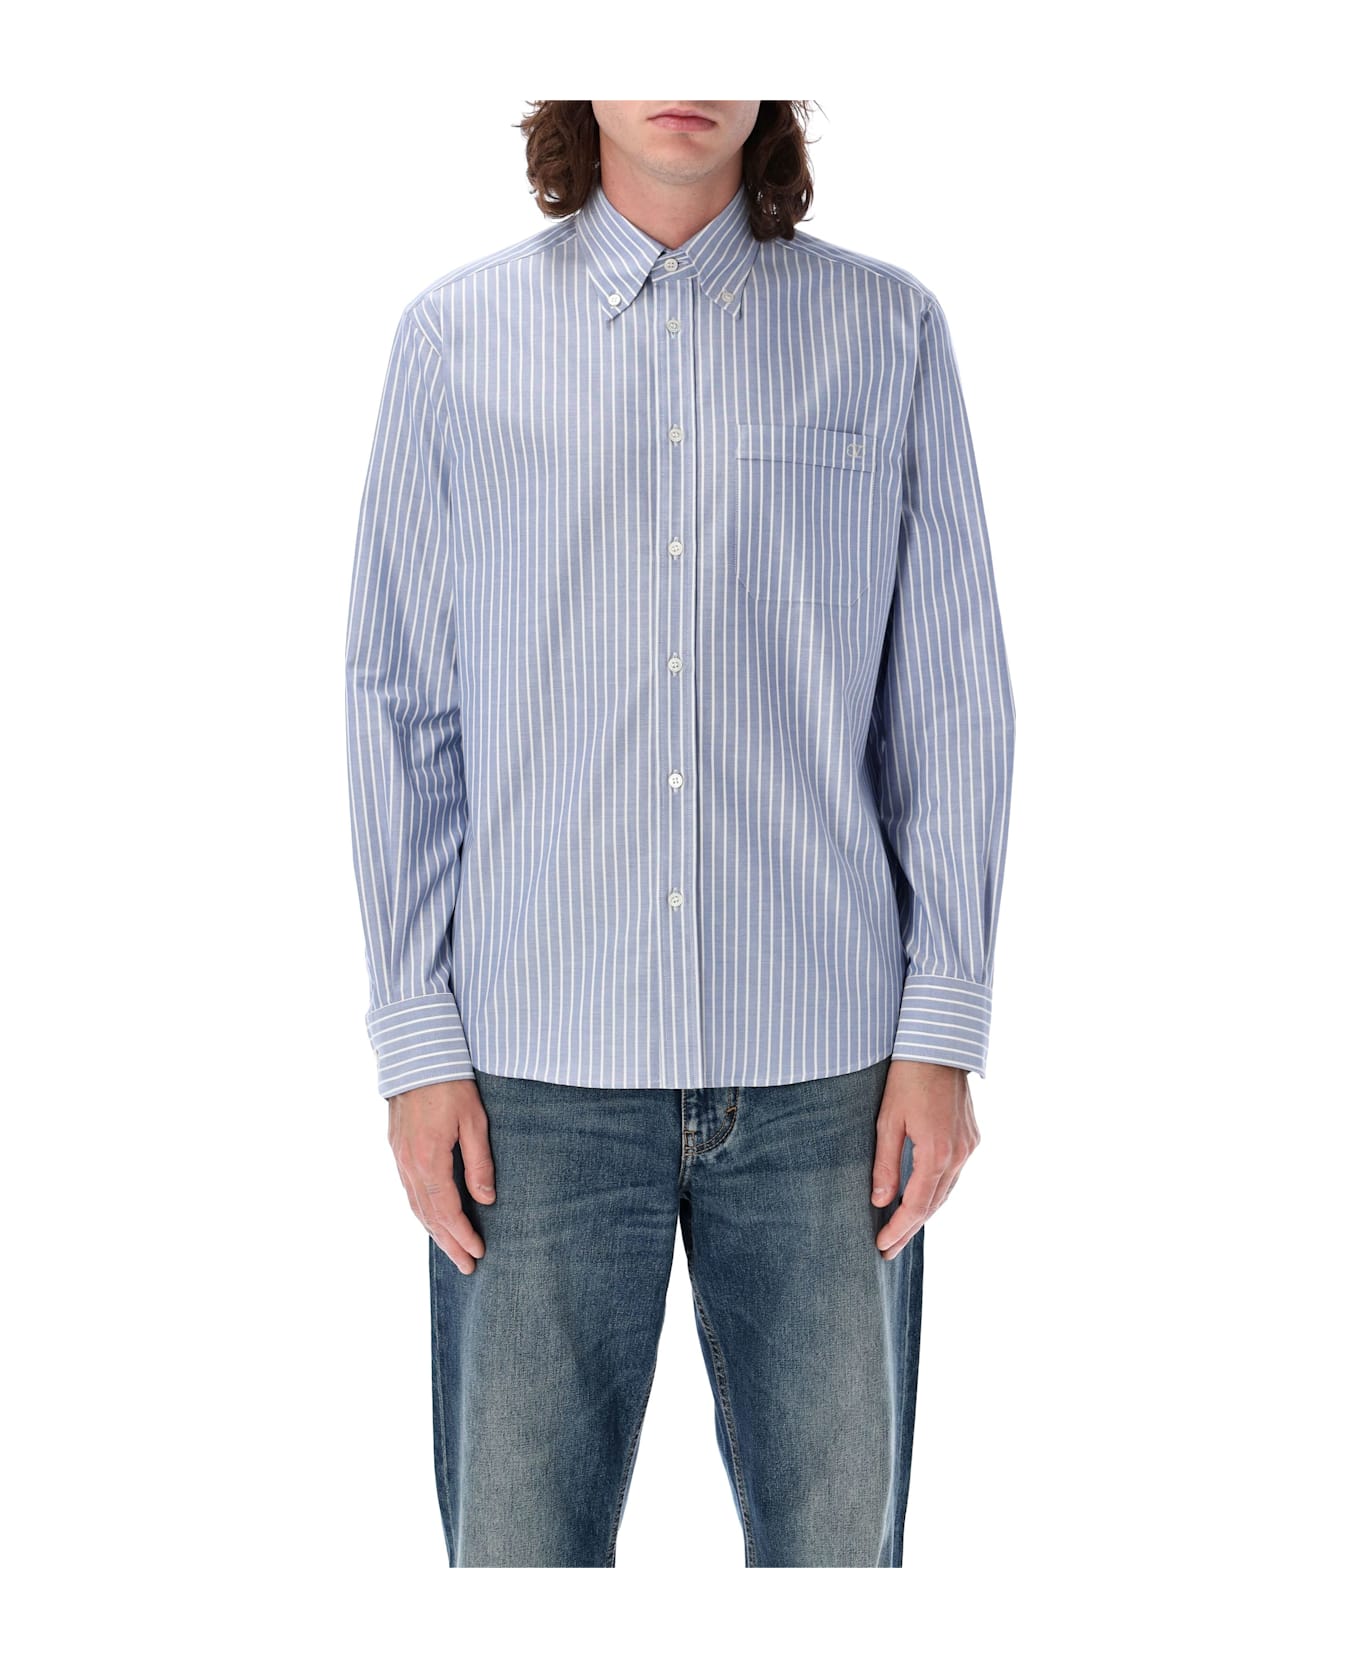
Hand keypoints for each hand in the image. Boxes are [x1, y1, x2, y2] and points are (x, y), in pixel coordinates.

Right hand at [387, 1079, 496, 1274]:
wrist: (416, 1055)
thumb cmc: (450, 1084)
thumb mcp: (474, 1121)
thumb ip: (480, 1163)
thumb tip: (487, 1199)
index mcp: (429, 1160)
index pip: (447, 1210)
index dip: (463, 1235)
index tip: (479, 1252)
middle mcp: (409, 1164)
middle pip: (428, 1216)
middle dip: (449, 1244)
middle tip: (467, 1267)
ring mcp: (400, 1157)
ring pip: (416, 1206)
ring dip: (434, 1231)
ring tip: (452, 1250)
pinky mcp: (397, 1149)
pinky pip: (409, 1191)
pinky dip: (422, 1211)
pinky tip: (432, 1218)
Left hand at [870, 1060, 979, 1259]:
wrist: (939, 1046)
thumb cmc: (907, 1078)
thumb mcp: (887, 1121)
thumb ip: (885, 1164)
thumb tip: (879, 1200)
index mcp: (937, 1153)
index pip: (916, 1205)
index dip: (898, 1229)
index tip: (881, 1245)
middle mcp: (959, 1155)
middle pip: (933, 1205)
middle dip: (910, 1229)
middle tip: (888, 1250)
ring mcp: (969, 1147)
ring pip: (946, 1192)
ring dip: (924, 1213)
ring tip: (901, 1231)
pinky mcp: (972, 1138)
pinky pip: (954, 1175)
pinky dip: (937, 1192)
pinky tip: (922, 1199)